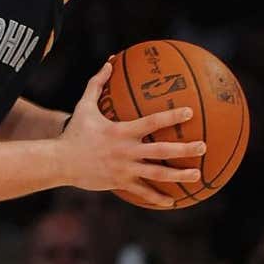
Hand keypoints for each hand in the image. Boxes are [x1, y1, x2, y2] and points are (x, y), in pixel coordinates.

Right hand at [58, 60, 206, 206]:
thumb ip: (97, 84)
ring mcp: (124, 169)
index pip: (151, 122)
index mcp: (121, 131)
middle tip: (204, 146)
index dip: (171, 116)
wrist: (60, 161)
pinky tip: (172, 201)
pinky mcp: (120, 183)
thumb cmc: (74, 132)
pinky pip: (142, 191)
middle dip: (184, 149)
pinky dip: (158, 197)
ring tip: (197, 175)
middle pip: (161, 151)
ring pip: (157, 174)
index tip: (189, 112)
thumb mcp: (84, 106)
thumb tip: (109, 62)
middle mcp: (126, 151)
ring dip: (179, 176)